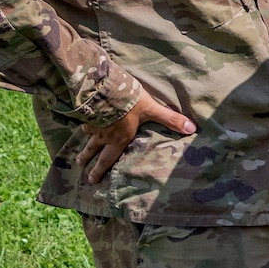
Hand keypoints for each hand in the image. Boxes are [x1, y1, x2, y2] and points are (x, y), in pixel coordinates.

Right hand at [77, 90, 194, 182]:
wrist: (103, 88)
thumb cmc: (129, 102)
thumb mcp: (152, 109)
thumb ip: (170, 119)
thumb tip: (192, 129)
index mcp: (119, 138)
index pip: (109, 158)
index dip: (101, 170)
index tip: (92, 179)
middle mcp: (104, 134)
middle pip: (94, 149)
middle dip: (88, 159)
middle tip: (80, 166)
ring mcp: (92, 122)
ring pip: (87, 135)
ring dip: (82, 143)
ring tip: (76, 150)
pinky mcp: (85, 110)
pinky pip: (82, 119)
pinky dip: (81, 122)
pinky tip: (79, 119)